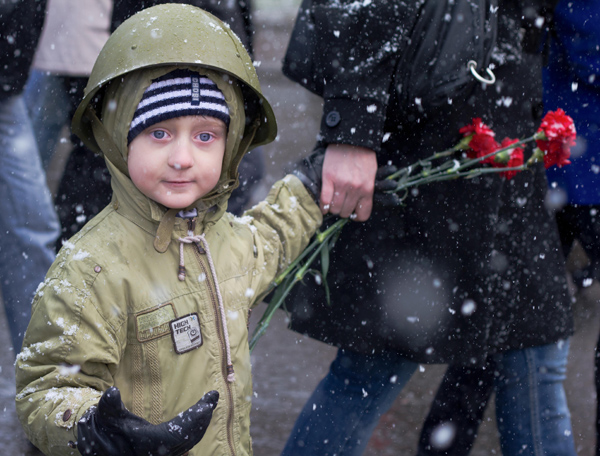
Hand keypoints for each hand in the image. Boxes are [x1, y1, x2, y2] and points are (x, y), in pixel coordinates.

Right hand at [77, 387, 218, 455]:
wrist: (97, 445)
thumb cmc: (103, 426)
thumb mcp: (104, 414)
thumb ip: (109, 405)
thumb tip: (112, 392)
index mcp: (146, 445)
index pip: (176, 433)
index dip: (194, 419)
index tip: (208, 401)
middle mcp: (156, 454)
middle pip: (187, 438)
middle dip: (202, 418)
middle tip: (212, 399)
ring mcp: (162, 455)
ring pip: (188, 442)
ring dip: (200, 423)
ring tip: (209, 404)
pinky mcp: (163, 454)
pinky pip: (185, 444)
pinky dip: (194, 430)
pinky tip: (200, 418)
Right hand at [320, 144, 377, 220]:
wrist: (352, 140)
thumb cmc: (363, 157)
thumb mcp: (371, 174)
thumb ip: (367, 190)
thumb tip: (360, 206)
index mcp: (367, 188)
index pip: (362, 214)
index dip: (356, 215)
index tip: (353, 212)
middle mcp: (355, 188)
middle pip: (346, 212)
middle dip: (343, 211)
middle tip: (341, 204)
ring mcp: (341, 184)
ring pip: (334, 208)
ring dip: (333, 208)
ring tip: (333, 202)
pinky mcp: (328, 178)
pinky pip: (324, 200)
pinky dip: (323, 205)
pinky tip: (323, 205)